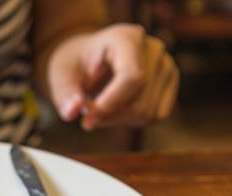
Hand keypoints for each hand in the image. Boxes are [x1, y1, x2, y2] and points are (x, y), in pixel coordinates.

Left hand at [47, 24, 178, 129]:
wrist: (92, 57)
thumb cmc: (77, 63)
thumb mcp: (61, 74)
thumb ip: (65, 93)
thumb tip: (72, 112)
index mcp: (127, 38)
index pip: (132, 78)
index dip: (110, 104)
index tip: (87, 118)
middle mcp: (153, 49)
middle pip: (139, 102)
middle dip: (109, 116)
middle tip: (87, 115)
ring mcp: (166, 65)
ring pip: (147, 113)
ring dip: (118, 119)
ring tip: (101, 106)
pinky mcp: (169, 82)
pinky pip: (156, 115)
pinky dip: (133, 120)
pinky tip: (118, 109)